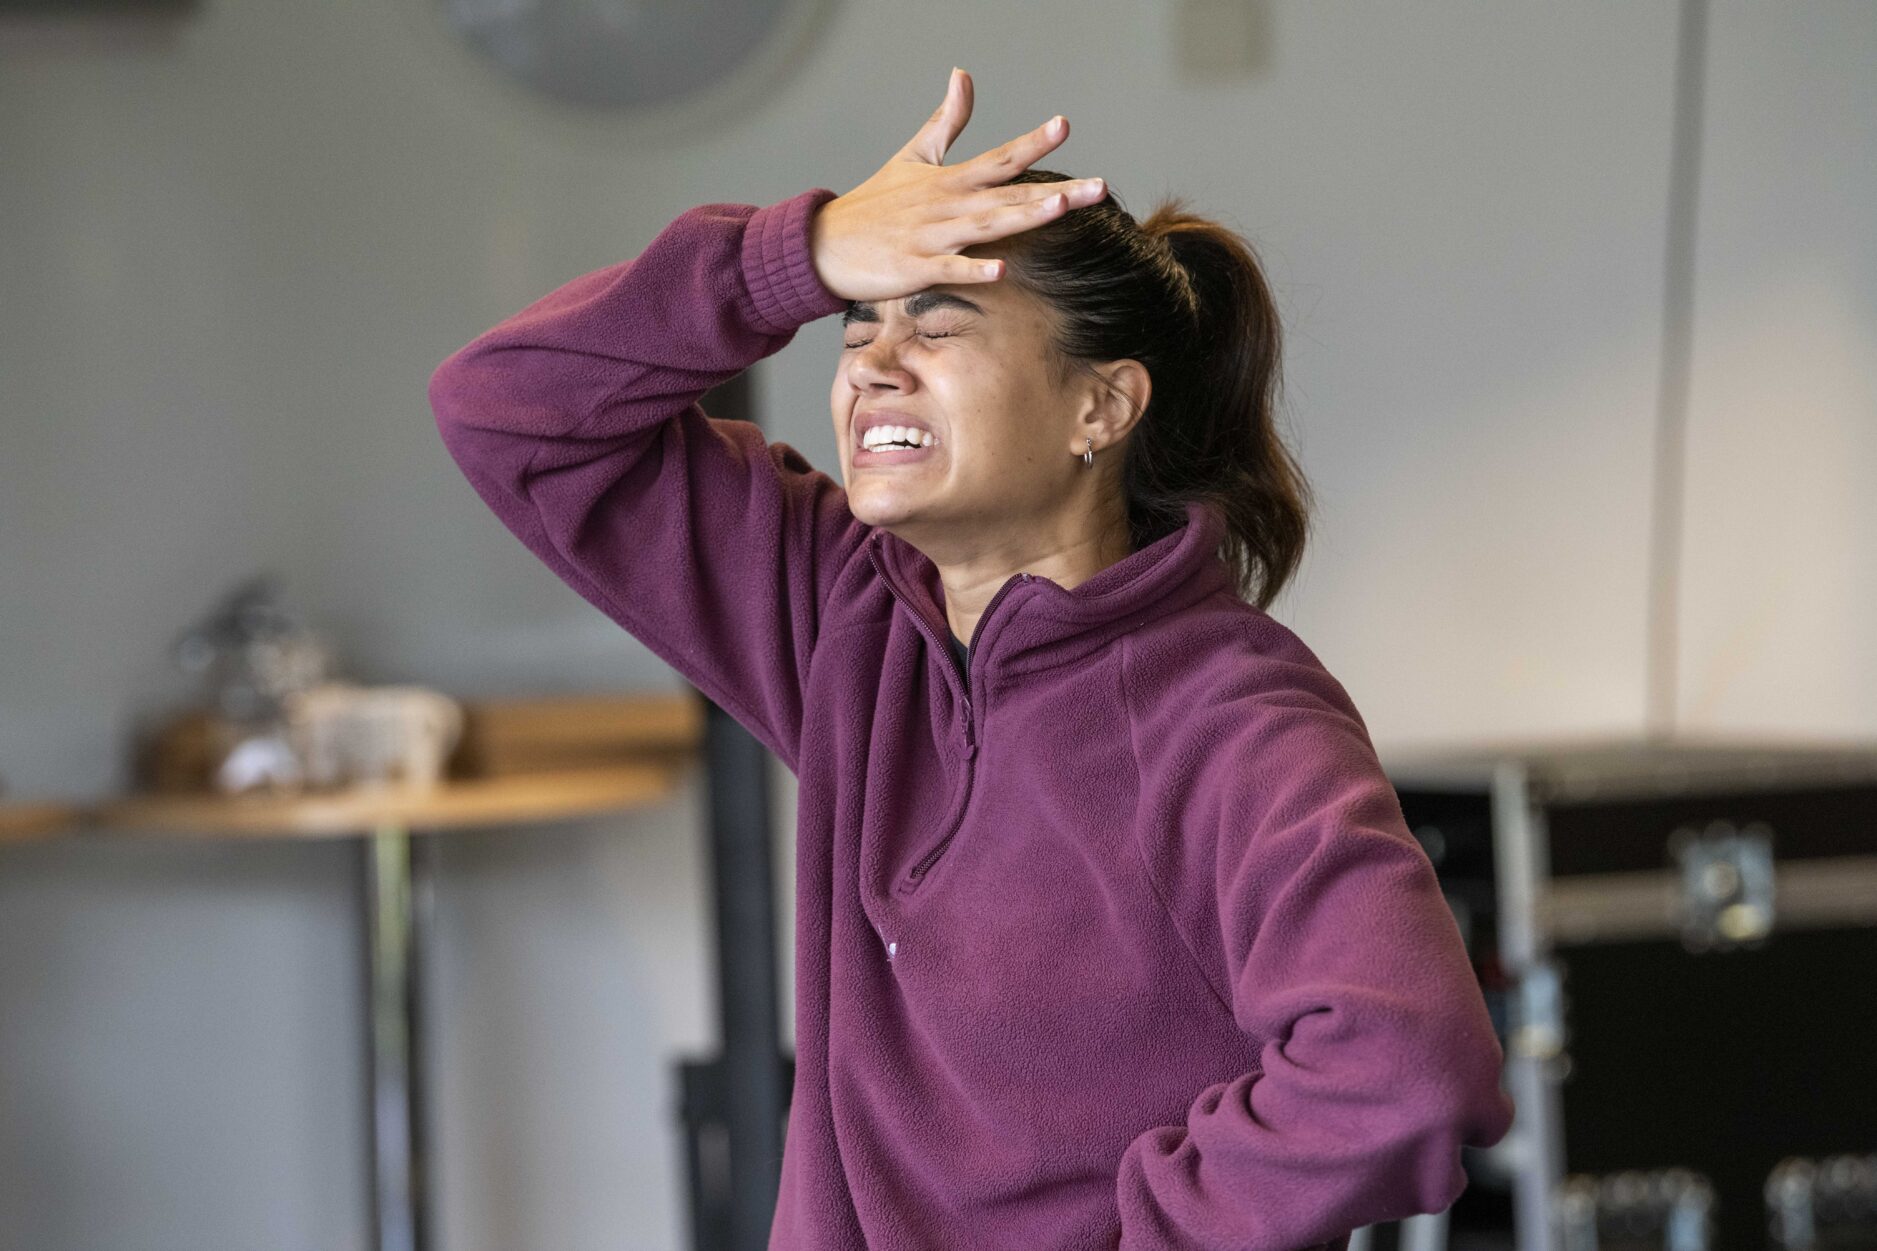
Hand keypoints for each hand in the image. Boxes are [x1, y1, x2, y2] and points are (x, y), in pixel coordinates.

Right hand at [808, 67, 1107, 303]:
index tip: (1064, 125)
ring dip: (1022, 216)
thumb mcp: (912, 156)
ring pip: (985, 226)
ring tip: (1060, 207)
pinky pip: (949, 270)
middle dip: (1054, 191)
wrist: (824, 244)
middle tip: (1099, 186)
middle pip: (1008, 194)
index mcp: (950, 180)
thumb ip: (946, 120)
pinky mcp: (913, 268)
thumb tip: (963, 75)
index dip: (1033, 142)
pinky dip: (973, 269)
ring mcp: (931, 236)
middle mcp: (947, 205)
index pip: (1000, 158)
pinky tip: (1001, 270)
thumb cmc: (873, 204)